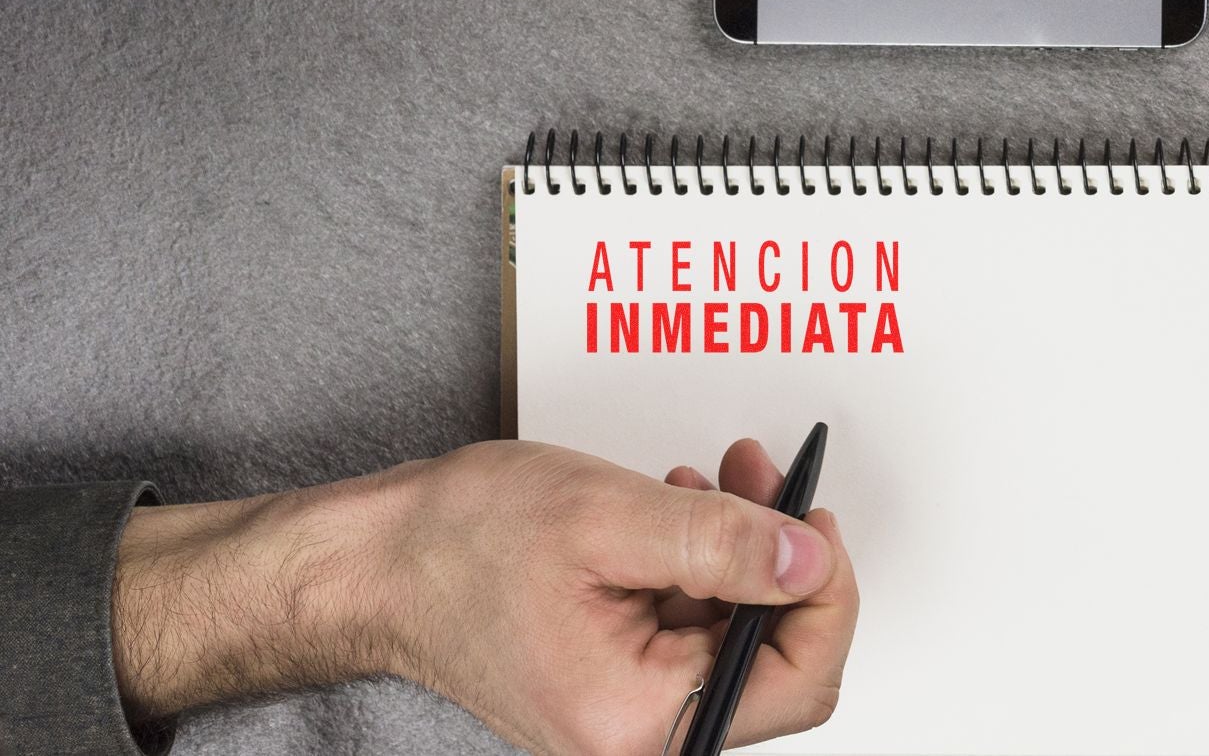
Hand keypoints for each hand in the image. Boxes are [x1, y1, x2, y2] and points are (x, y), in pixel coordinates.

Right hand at [113, 439, 857, 755]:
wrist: (380, 562)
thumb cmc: (462, 542)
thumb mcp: (607, 515)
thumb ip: (721, 541)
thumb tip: (810, 558)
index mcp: (639, 720)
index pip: (798, 679)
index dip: (828, 590)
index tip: (815, 516)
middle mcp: (637, 740)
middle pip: (771, 658)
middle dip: (781, 558)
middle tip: (767, 479)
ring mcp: (626, 716)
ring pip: (734, 635)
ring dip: (741, 549)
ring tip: (720, 479)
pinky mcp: (615, 684)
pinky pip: (690, 628)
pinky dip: (699, 562)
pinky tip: (681, 508)